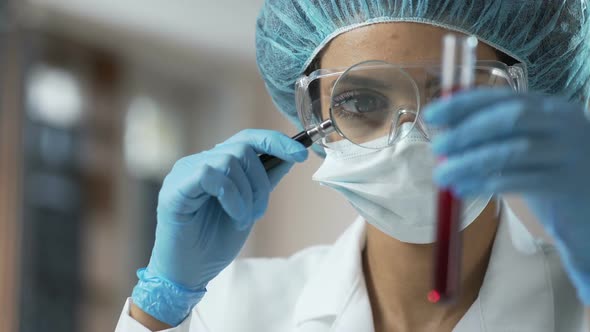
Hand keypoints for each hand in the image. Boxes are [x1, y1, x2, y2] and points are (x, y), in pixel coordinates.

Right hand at [132, 129, 307, 325]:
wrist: (188, 274)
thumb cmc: (213, 242)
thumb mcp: (249, 207)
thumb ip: (265, 181)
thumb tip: (289, 157)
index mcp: (214, 165)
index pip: (246, 139)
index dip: (275, 140)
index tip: (300, 153)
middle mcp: (198, 163)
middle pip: (242, 148)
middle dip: (261, 180)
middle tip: (259, 212)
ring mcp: (184, 173)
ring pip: (229, 160)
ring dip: (247, 192)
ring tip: (244, 218)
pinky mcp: (175, 189)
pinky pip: (210, 174)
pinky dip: (231, 196)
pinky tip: (234, 216)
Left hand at [424, 89, 589, 304]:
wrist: (589, 207)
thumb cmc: (548, 171)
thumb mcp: (526, 144)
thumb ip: (493, 134)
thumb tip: (444, 129)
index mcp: (549, 107)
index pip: (502, 97)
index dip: (463, 103)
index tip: (432, 114)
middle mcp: (562, 123)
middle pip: (509, 119)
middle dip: (466, 132)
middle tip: (437, 148)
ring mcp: (566, 153)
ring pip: (510, 152)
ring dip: (469, 163)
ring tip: (442, 175)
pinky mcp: (563, 183)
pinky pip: (516, 181)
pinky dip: (483, 184)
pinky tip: (462, 189)